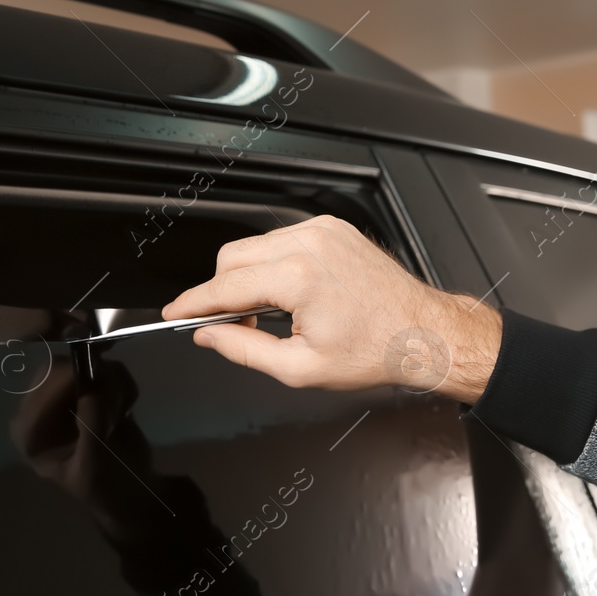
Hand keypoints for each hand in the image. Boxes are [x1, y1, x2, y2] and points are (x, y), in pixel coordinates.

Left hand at [11, 357, 168, 541]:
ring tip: (120, 415)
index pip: (43, 389)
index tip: (105, 396)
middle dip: (95, 382)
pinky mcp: (86, 386)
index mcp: (28, 431)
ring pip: (85, 361)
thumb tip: (94, 390)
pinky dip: (120, 383)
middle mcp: (37, 408)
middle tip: (118, 407)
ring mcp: (62, 394)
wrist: (131, 491)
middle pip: (61, 368)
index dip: (73, 382)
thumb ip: (92, 427)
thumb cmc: (106, 487)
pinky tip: (123, 409)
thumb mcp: (96, 464)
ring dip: (111, 385)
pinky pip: (104, 365)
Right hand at [163, 215, 500, 402]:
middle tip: (234, 324)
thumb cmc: (374, 350)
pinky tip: (289, 293)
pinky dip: (273, 264)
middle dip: (221, 291)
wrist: (421, 331)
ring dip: (248, 277)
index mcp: (299, 277)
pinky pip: (282, 240)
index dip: (194, 302)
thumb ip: (244, 349)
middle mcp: (309, 243)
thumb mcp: (300, 368)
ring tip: (270, 313)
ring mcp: (322, 231)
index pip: (225, 286)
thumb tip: (209, 334)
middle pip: (232, 257)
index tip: (176, 312)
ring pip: (255, 246)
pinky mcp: (332, 228)